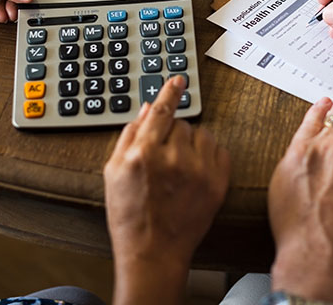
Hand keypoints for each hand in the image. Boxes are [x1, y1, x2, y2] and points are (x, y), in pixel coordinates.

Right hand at [104, 76, 230, 304]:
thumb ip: (129, 136)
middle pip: (180, 123)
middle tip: (163, 155)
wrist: (153, 253)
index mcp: (144, 153)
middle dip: (171, 133)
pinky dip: (208, 156)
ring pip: (202, 134)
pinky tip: (195, 172)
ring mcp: (199, 171)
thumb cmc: (129, 216)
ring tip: (179, 166)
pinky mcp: (217, 183)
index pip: (162, 110)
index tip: (179, 79)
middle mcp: (173, 159)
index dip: (170, 91)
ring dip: (191, 143)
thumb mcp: (114, 173)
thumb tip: (148, 108)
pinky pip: (219, 151)